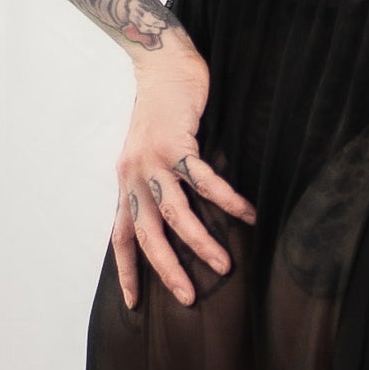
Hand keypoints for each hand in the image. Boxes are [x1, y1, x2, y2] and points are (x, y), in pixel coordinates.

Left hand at [112, 40, 255, 310]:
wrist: (162, 65)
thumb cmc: (162, 113)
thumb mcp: (147, 153)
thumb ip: (154, 185)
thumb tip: (170, 219)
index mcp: (126, 184)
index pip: (121, 237)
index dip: (126, 271)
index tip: (133, 304)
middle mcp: (134, 177)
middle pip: (148, 235)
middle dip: (168, 270)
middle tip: (189, 298)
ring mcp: (154, 161)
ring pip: (176, 213)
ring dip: (200, 243)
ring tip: (225, 265)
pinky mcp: (178, 143)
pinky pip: (203, 180)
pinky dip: (226, 200)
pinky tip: (247, 215)